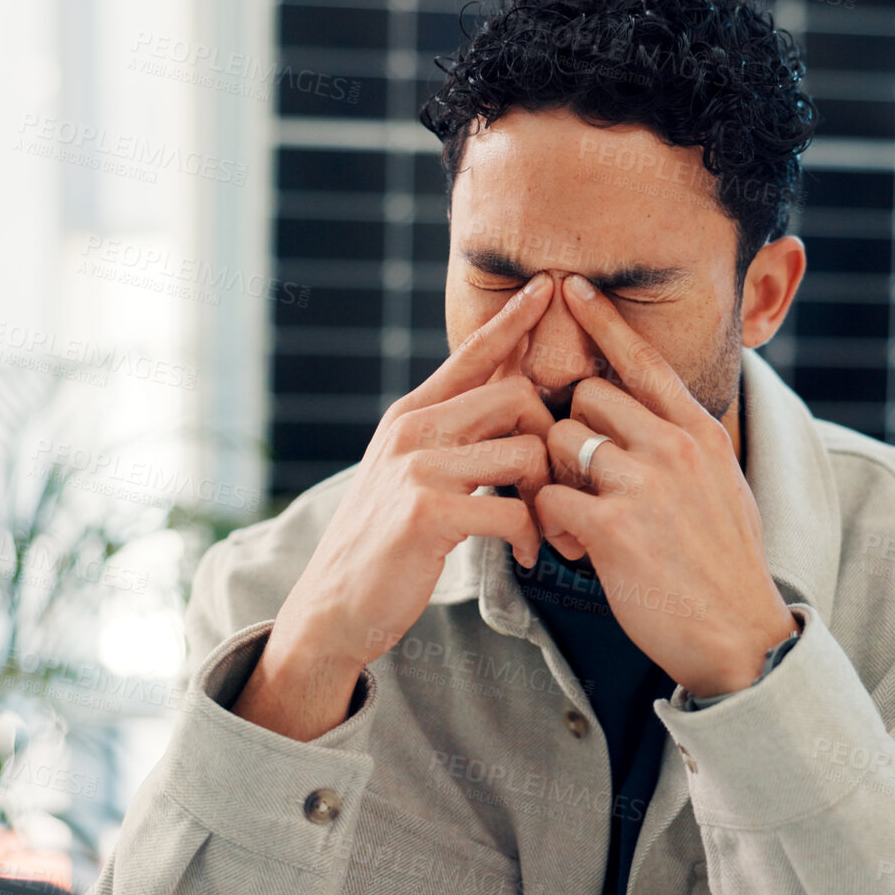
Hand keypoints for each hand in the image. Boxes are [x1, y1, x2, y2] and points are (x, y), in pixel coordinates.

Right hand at [233, 273, 558, 740]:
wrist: (333, 607)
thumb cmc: (387, 543)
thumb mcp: (412, 474)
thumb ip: (455, 436)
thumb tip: (508, 401)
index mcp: (412, 415)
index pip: (471, 353)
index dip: (513, 319)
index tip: (546, 287)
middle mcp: (412, 430)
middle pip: (518, 396)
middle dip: (553, 442)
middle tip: (561, 491)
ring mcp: (416, 468)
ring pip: (524, 452)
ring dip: (550, 497)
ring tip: (546, 532)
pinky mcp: (426, 513)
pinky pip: (514, 509)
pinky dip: (532, 537)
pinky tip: (526, 556)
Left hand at [533, 273, 797, 697]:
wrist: (740, 634)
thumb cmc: (727, 565)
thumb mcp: (724, 486)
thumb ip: (688, 447)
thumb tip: (659, 417)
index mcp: (699, 433)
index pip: (643, 360)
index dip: (604, 320)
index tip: (573, 287)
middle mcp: (672, 447)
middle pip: (585, 397)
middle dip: (569, 432)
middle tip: (578, 480)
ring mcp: (643, 485)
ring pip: (559, 443)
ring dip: (555, 479)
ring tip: (577, 521)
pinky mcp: (613, 529)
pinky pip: (551, 500)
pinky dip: (551, 525)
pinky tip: (573, 551)